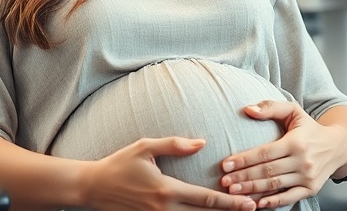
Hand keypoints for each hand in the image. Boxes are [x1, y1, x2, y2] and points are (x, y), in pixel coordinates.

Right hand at [84, 137, 258, 210]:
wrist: (93, 187)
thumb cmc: (119, 164)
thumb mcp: (145, 147)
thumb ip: (175, 145)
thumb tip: (202, 143)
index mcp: (166, 190)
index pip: (206, 199)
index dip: (230, 203)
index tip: (249, 203)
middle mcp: (164, 209)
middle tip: (254, 209)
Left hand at [219, 101, 346, 208]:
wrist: (338, 146)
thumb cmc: (310, 128)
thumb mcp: (293, 111)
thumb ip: (270, 107)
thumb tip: (248, 110)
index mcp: (296, 142)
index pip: (265, 152)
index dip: (244, 159)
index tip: (226, 165)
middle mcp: (303, 161)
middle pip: (267, 171)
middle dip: (243, 177)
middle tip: (224, 182)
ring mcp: (307, 177)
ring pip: (275, 185)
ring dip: (253, 190)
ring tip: (234, 192)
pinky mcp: (311, 189)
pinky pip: (289, 198)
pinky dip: (273, 202)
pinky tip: (257, 203)